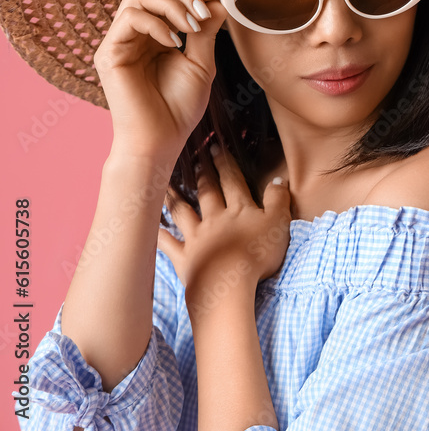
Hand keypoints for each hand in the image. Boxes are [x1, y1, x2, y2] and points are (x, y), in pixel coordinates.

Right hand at [94, 0, 229, 159]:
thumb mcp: (201, 62)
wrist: (161, 140)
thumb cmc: (179, 107)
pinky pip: (129, 17)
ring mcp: (120, 40)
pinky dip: (156, 22)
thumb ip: (207, 29)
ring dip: (172, 3)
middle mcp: (136, 33)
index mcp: (157, 34)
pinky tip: (173, 42)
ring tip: (192, 26)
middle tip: (205, 13)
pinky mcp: (109, 52)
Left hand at [156, 140, 291, 299]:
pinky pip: (167, 243)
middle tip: (195, 160)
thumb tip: (279, 179)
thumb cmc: (258, 254)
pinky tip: (148, 223)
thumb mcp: (279, 224)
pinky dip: (158, 232)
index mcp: (240, 210)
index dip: (225, 163)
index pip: (232, 181)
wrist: (229, 283)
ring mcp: (197, 237)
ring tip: (165, 182)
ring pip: (183, 211)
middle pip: (207, 192)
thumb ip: (278, 200)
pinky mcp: (184, 258)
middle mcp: (215, 218)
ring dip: (175, 196)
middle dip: (202, 174)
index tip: (215, 146)